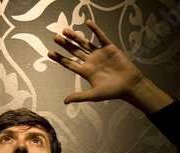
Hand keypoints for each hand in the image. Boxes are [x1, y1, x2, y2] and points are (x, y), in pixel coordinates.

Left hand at [48, 20, 172, 113]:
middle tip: (55, 38)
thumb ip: (79, 96)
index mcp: (86, 72)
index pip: (69, 63)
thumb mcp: (94, 95)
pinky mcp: (109, 48)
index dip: (59, 58)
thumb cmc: (112, 92)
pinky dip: (95, 30)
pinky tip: (88, 23)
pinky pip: (101, 37)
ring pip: (85, 43)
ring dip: (75, 37)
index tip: (49, 53)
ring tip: (65, 30)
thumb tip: (64, 101)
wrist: (129, 85)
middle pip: (74, 51)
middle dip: (65, 44)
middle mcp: (91, 61)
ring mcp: (99, 54)